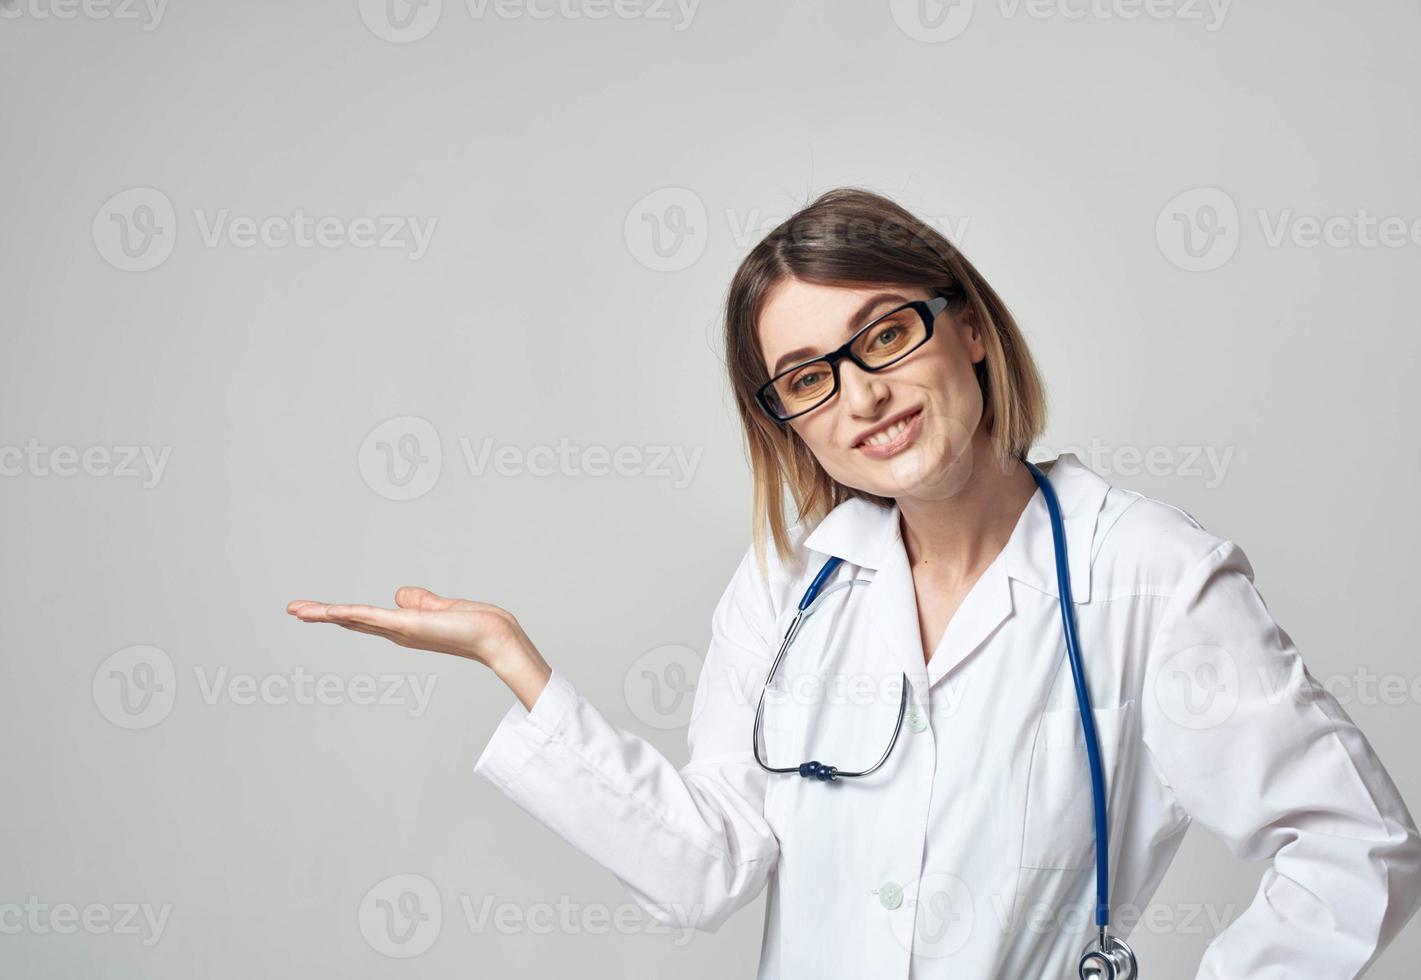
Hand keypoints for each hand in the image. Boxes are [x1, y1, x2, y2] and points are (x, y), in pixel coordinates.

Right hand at [285, 587, 531, 672]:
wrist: (492, 635)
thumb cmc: (474, 623)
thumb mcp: (439, 607)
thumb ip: (419, 600)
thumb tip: (400, 594)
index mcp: (403, 626)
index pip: (365, 619)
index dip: (340, 614)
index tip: (317, 610)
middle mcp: (397, 632)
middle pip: (351, 621)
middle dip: (322, 616)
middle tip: (293, 610)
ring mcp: (399, 630)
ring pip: (353, 619)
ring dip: (324, 614)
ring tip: (296, 609)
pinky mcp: (405, 625)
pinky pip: (370, 616)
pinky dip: (347, 613)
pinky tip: (328, 611)